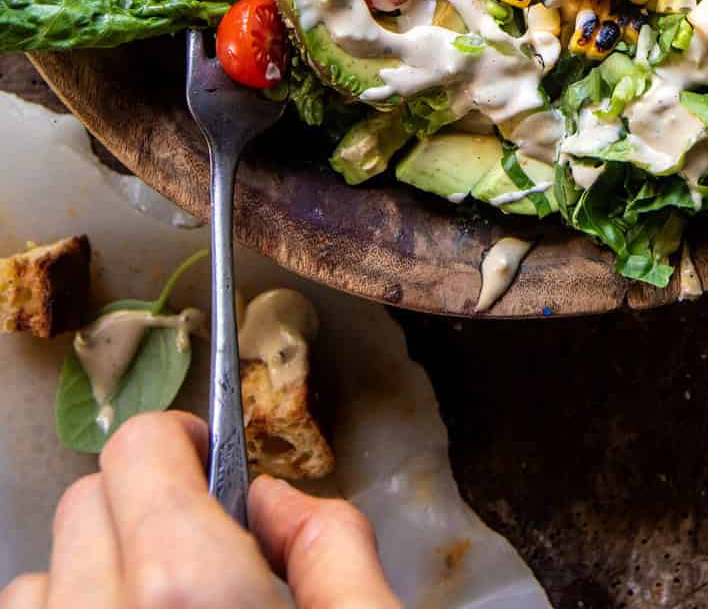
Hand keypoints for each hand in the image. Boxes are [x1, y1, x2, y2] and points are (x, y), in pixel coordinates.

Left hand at [0, 412, 400, 608]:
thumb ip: (337, 549)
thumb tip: (283, 505)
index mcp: (187, 589)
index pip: (143, 445)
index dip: (188, 445)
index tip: (216, 475)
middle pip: (87, 500)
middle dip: (147, 509)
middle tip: (207, 559)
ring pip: (42, 578)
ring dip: (94, 581)